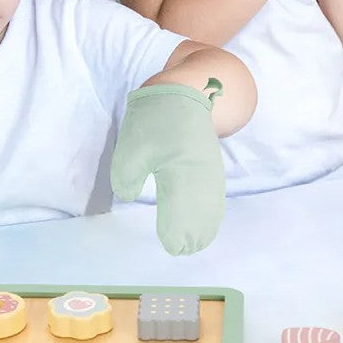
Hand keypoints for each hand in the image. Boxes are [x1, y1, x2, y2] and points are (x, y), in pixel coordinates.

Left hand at [110, 82, 225, 254]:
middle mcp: (199, 172)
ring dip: (204, 224)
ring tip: (196, 243)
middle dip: (192, 233)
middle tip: (182, 251)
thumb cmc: (153, 120)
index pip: (180, 209)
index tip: (170, 248)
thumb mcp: (130, 146)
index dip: (176, 231)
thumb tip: (130, 195)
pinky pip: (214, 193)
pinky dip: (211, 209)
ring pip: (210, 203)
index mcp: (178, 169)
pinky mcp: (210, 163)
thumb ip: (127, 175)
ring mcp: (208, 167)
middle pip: (199, 211)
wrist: (181, 91)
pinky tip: (209, 220)